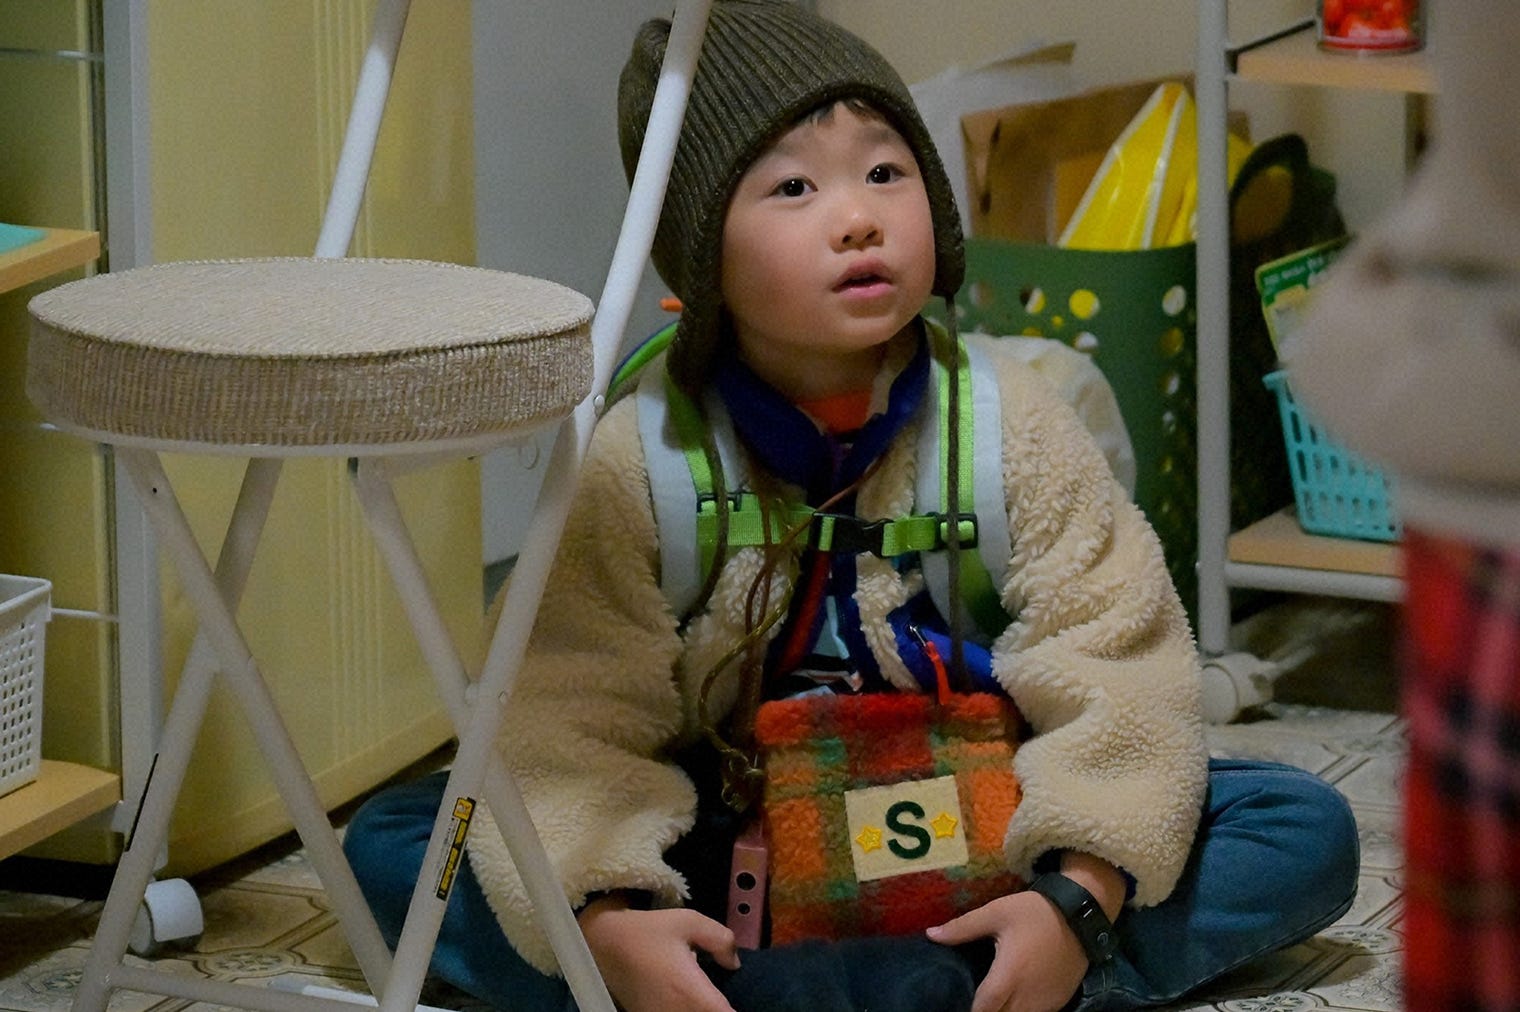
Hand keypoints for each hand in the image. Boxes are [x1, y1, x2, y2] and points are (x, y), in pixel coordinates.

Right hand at [577, 896, 740, 1011]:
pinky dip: (688, 1010)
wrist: (603, 942)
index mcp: (691, 992)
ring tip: (711, 998)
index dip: (736, 1011)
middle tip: (727, 997)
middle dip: (721, 1008)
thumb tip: (734, 964)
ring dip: (706, 1009)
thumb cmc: (648, 930)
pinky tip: (692, 1000)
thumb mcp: (688, 921)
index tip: (746, 1001)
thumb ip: (720, 940)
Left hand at [926, 890, 1088, 1011]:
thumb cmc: (1036, 912)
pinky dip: (1021, 1011)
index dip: (969, 1010)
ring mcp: (1045, 1003)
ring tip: (991, 999)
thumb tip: (930, 934)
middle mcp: (1027, 997)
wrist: (1082, 915)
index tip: (957, 1001)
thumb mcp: (997, 912)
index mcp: (1008, 977)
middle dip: (985, 1011)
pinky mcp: (1058, 1002)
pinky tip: (1011, 1000)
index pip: (982, 1010)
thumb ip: (963, 927)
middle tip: (972, 998)